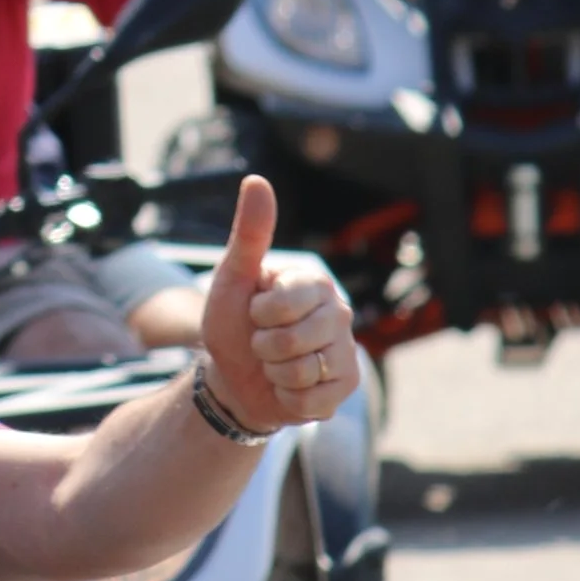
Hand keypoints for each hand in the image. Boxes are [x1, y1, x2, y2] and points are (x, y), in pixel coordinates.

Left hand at [199, 177, 360, 433]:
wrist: (234, 375)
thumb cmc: (233, 321)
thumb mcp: (233, 277)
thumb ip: (250, 233)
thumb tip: (256, 180)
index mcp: (314, 282)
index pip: (284, 304)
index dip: (259, 315)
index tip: (256, 312)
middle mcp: (339, 313)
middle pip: (294, 341)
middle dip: (264, 347)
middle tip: (262, 342)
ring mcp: (346, 350)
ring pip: (304, 371)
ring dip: (275, 374)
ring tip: (274, 364)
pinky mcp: (346, 385)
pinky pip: (314, 400)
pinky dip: (288, 399)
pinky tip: (287, 387)